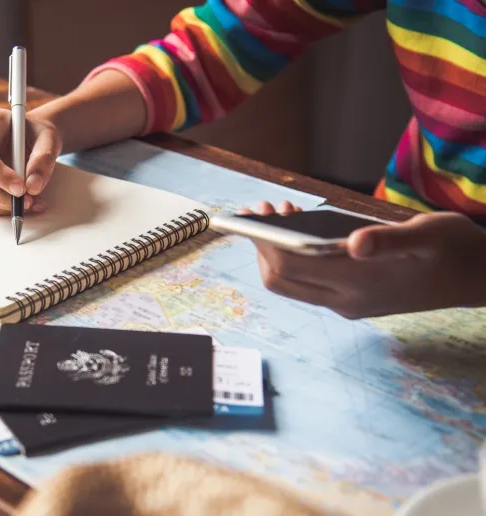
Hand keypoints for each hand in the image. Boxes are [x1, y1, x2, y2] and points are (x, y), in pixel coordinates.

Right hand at [0, 108, 61, 214]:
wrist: (30, 138)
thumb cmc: (36, 134)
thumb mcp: (48, 139)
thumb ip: (44, 158)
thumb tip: (33, 186)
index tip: (21, 188)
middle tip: (25, 201)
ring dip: (1, 204)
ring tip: (30, 203)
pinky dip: (0, 208)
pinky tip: (21, 203)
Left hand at [239, 201, 485, 318]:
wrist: (480, 278)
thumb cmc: (455, 249)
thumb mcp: (429, 234)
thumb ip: (390, 239)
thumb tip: (354, 243)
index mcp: (359, 284)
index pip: (290, 266)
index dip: (266, 240)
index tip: (258, 213)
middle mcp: (345, 301)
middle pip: (280, 279)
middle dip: (263, 246)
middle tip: (263, 210)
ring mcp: (347, 304)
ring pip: (292, 283)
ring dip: (277, 251)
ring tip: (280, 213)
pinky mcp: (352, 300)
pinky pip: (309, 283)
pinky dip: (296, 258)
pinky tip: (302, 229)